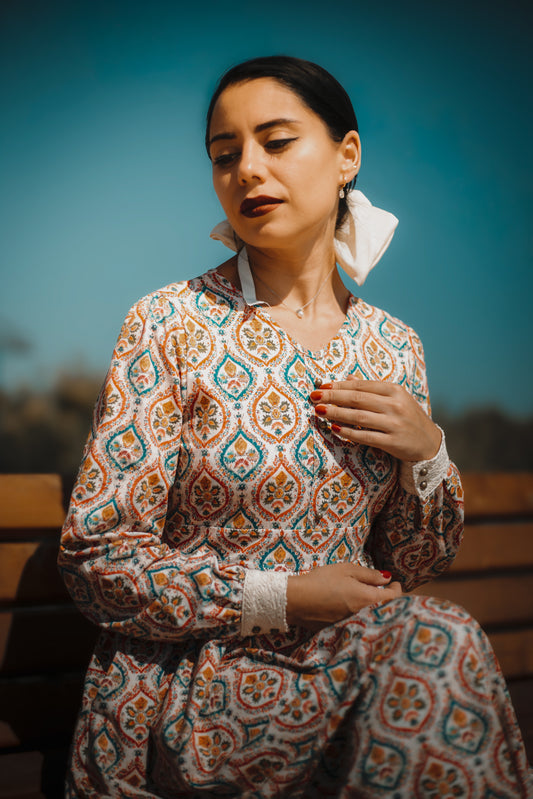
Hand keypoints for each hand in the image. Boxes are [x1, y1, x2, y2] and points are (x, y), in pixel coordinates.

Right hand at [286, 562, 401, 629]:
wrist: (296, 600)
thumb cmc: (321, 581)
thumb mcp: (346, 570)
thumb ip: (369, 575)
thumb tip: (387, 578)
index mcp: (368, 599)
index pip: (393, 598)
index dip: (397, 590)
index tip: (395, 584)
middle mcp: (364, 616)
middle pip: (385, 611)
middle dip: (388, 601)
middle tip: (385, 591)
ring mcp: (353, 626)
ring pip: (373, 618)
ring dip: (375, 610)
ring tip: (370, 599)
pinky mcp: (342, 631)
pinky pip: (359, 625)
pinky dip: (362, 617)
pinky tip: (354, 610)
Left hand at [310, 376, 440, 461]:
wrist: (429, 442)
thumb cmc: (407, 417)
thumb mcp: (395, 398)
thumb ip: (371, 388)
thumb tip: (348, 377)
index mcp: (394, 390)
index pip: (361, 386)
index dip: (339, 385)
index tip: (322, 386)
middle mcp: (395, 405)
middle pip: (357, 399)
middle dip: (333, 397)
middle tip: (314, 396)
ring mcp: (395, 424)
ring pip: (359, 416)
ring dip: (336, 413)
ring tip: (319, 411)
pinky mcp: (393, 442)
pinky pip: (365, 436)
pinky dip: (348, 432)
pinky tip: (334, 429)